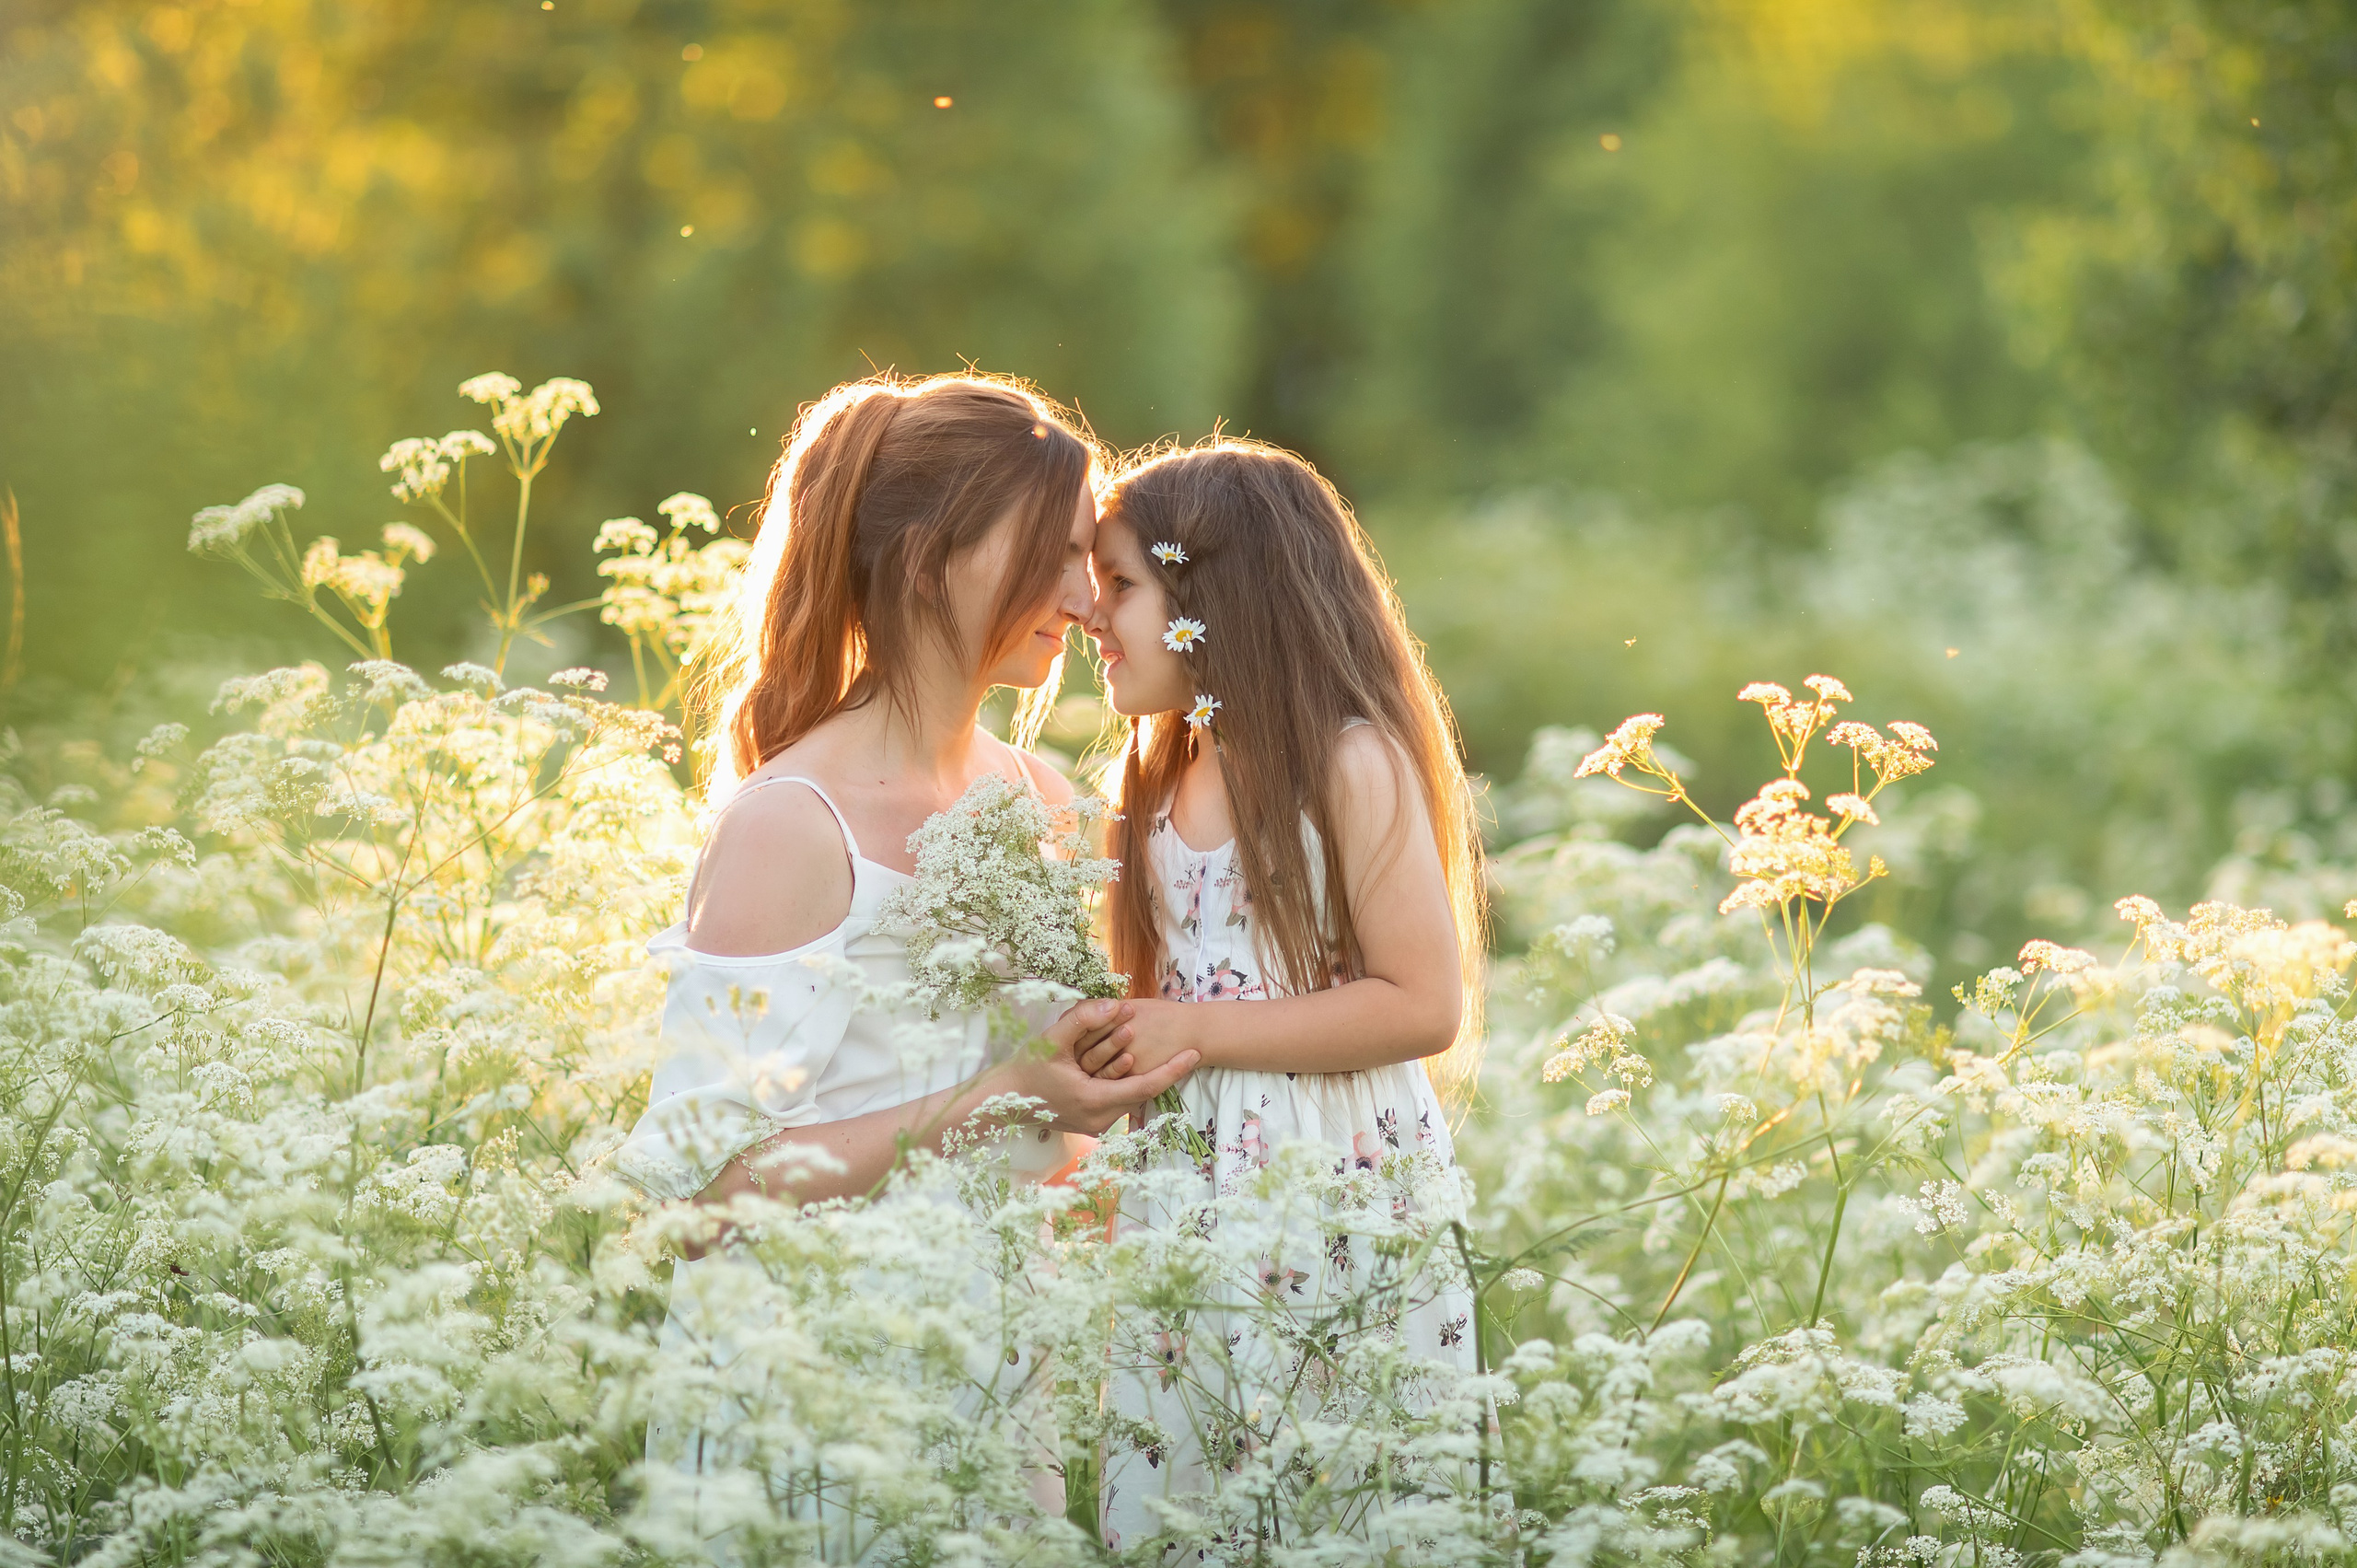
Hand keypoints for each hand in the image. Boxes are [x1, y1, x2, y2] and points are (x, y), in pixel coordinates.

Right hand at [1002, 998, 1196, 1134]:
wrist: (1002, 1100)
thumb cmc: (1025, 1070)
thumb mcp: (1051, 1040)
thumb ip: (1083, 1018)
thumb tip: (1117, 1004)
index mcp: (1094, 1102)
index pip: (1146, 1087)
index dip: (1173, 1069)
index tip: (1194, 1052)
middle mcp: (1100, 1119)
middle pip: (1142, 1091)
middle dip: (1159, 1065)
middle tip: (1181, 1044)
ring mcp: (1096, 1125)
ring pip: (1130, 1094)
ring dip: (1140, 1070)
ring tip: (1157, 1047)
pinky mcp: (1091, 1122)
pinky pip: (1118, 1098)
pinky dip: (1125, 1079)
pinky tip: (1130, 1060)